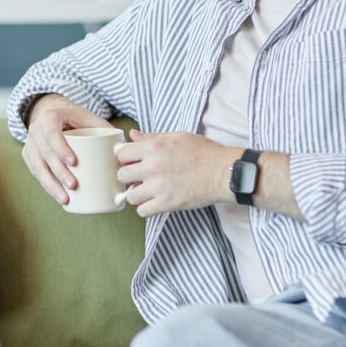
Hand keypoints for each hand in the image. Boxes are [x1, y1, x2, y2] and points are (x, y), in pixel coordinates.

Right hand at [22, 94, 113, 204]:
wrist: (51, 112)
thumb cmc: (74, 117)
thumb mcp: (88, 117)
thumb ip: (105, 129)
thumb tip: (124, 150)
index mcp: (49, 117)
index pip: (52, 133)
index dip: (60, 148)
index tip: (73, 162)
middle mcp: (35, 130)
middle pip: (45, 154)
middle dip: (59, 172)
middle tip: (73, 185)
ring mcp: (29, 144)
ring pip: (38, 167)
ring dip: (50, 185)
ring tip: (65, 199)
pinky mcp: (28, 156)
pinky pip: (36, 173)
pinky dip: (46, 186)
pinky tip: (58, 197)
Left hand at [116, 130, 239, 216]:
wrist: (224, 172)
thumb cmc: (203, 152)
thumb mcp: (177, 137)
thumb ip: (152, 137)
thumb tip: (132, 135)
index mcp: (154, 147)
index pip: (121, 154)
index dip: (126, 158)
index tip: (132, 162)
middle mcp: (152, 166)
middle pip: (121, 176)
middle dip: (129, 177)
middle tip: (139, 178)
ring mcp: (159, 187)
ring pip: (130, 196)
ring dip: (136, 194)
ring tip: (147, 191)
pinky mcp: (167, 204)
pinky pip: (142, 211)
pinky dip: (146, 208)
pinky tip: (154, 202)